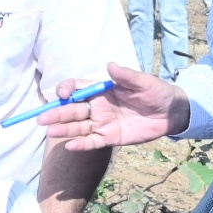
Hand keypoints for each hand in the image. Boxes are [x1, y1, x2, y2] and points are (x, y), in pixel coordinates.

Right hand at [38, 66, 190, 148]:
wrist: (171, 113)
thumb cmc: (156, 92)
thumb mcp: (144, 82)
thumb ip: (126, 76)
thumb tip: (110, 66)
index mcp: (102, 90)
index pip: (77, 88)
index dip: (67, 90)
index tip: (63, 94)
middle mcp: (97, 107)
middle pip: (72, 110)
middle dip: (56, 113)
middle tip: (42, 119)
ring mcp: (102, 123)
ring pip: (78, 127)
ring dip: (63, 129)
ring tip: (50, 132)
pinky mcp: (110, 138)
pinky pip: (92, 142)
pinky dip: (81, 144)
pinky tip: (69, 145)